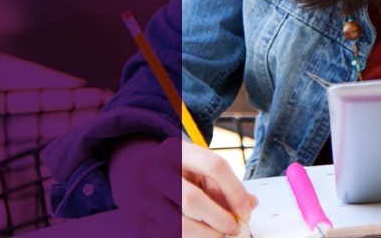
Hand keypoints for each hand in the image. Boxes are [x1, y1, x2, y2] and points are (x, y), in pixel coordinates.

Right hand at [109, 136, 256, 236]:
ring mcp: (143, 198)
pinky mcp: (138, 222)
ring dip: (207, 236)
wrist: (130, 171)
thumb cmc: (174, 170)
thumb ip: (222, 184)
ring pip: (179, 226)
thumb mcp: (196, 166)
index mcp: (176, 151)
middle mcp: (155, 171)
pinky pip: (169, 237)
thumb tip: (250, 204)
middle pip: (192, 199)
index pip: (213, 166)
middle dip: (220, 219)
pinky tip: (201, 237)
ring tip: (219, 236)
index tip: (246, 210)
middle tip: (235, 229)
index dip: (235, 191)